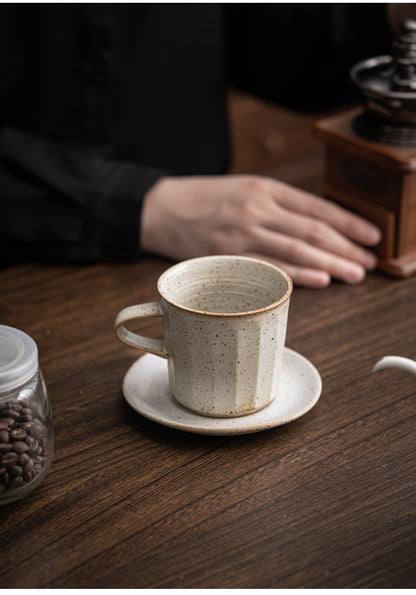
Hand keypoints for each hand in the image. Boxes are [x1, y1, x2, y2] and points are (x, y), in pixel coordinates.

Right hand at [141, 174, 380, 287]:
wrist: (161, 209)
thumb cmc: (205, 200)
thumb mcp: (245, 188)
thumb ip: (279, 204)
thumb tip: (319, 225)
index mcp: (264, 188)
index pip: (317, 206)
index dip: (349, 222)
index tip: (372, 235)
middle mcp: (256, 209)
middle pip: (312, 230)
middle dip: (346, 248)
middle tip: (369, 262)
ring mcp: (241, 235)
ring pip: (296, 249)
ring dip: (330, 263)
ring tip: (355, 273)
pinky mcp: (227, 258)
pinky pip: (268, 268)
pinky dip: (297, 274)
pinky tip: (320, 279)